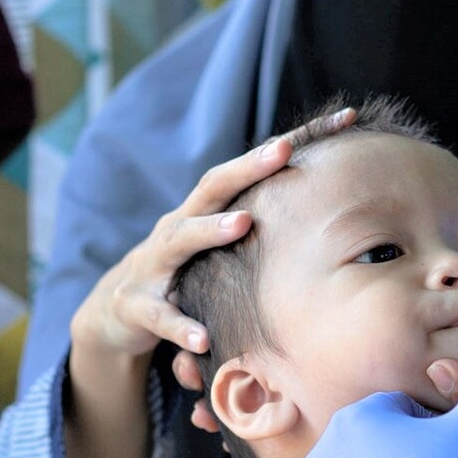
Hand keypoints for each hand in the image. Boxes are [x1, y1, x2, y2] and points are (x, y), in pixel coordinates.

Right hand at [68, 108, 356, 375]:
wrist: (117, 311)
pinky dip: (181, 327)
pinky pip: (162, 316)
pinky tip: (204, 338)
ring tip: (242, 224)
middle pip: (212, 188)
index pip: (247, 169)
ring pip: (181, 240)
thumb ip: (259, 226)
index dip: (291, 142)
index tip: (341, 119)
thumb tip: (329, 212)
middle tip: (284, 149)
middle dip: (248, 167)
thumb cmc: (185, 273)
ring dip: (211, 230)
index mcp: (204, 210)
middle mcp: (178, 226)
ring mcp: (154, 264)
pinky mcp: (138, 306)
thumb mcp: (218, 246)